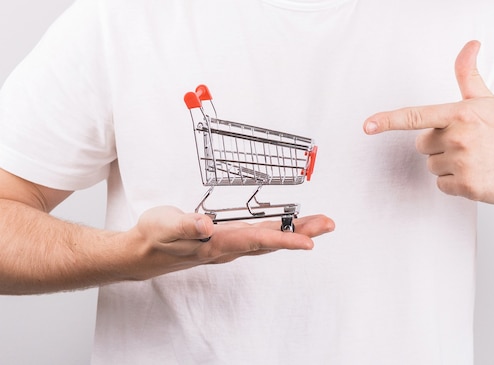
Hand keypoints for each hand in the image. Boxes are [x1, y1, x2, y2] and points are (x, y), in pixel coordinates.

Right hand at [126, 206, 334, 278]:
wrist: (142, 253)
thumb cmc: (153, 237)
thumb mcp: (164, 226)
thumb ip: (185, 226)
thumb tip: (207, 225)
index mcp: (216, 244)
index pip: (256, 241)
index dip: (283, 241)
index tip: (308, 243)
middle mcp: (227, 248)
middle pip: (270, 242)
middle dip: (301, 234)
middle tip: (328, 224)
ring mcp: (228, 246)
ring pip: (267, 240)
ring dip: (293, 233)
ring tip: (317, 224)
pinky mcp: (225, 240)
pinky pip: (258, 238)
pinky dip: (278, 232)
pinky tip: (287, 227)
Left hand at [362, 40, 493, 205]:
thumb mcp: (487, 101)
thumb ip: (468, 75)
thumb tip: (470, 44)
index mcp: (460, 114)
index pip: (416, 116)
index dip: (389, 120)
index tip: (368, 125)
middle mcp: (460, 137)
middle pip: (421, 146)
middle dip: (438, 147)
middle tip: (465, 147)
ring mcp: (464, 163)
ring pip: (430, 167)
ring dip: (446, 167)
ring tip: (473, 162)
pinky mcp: (467, 186)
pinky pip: (441, 186)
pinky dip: (454, 185)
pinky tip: (475, 177)